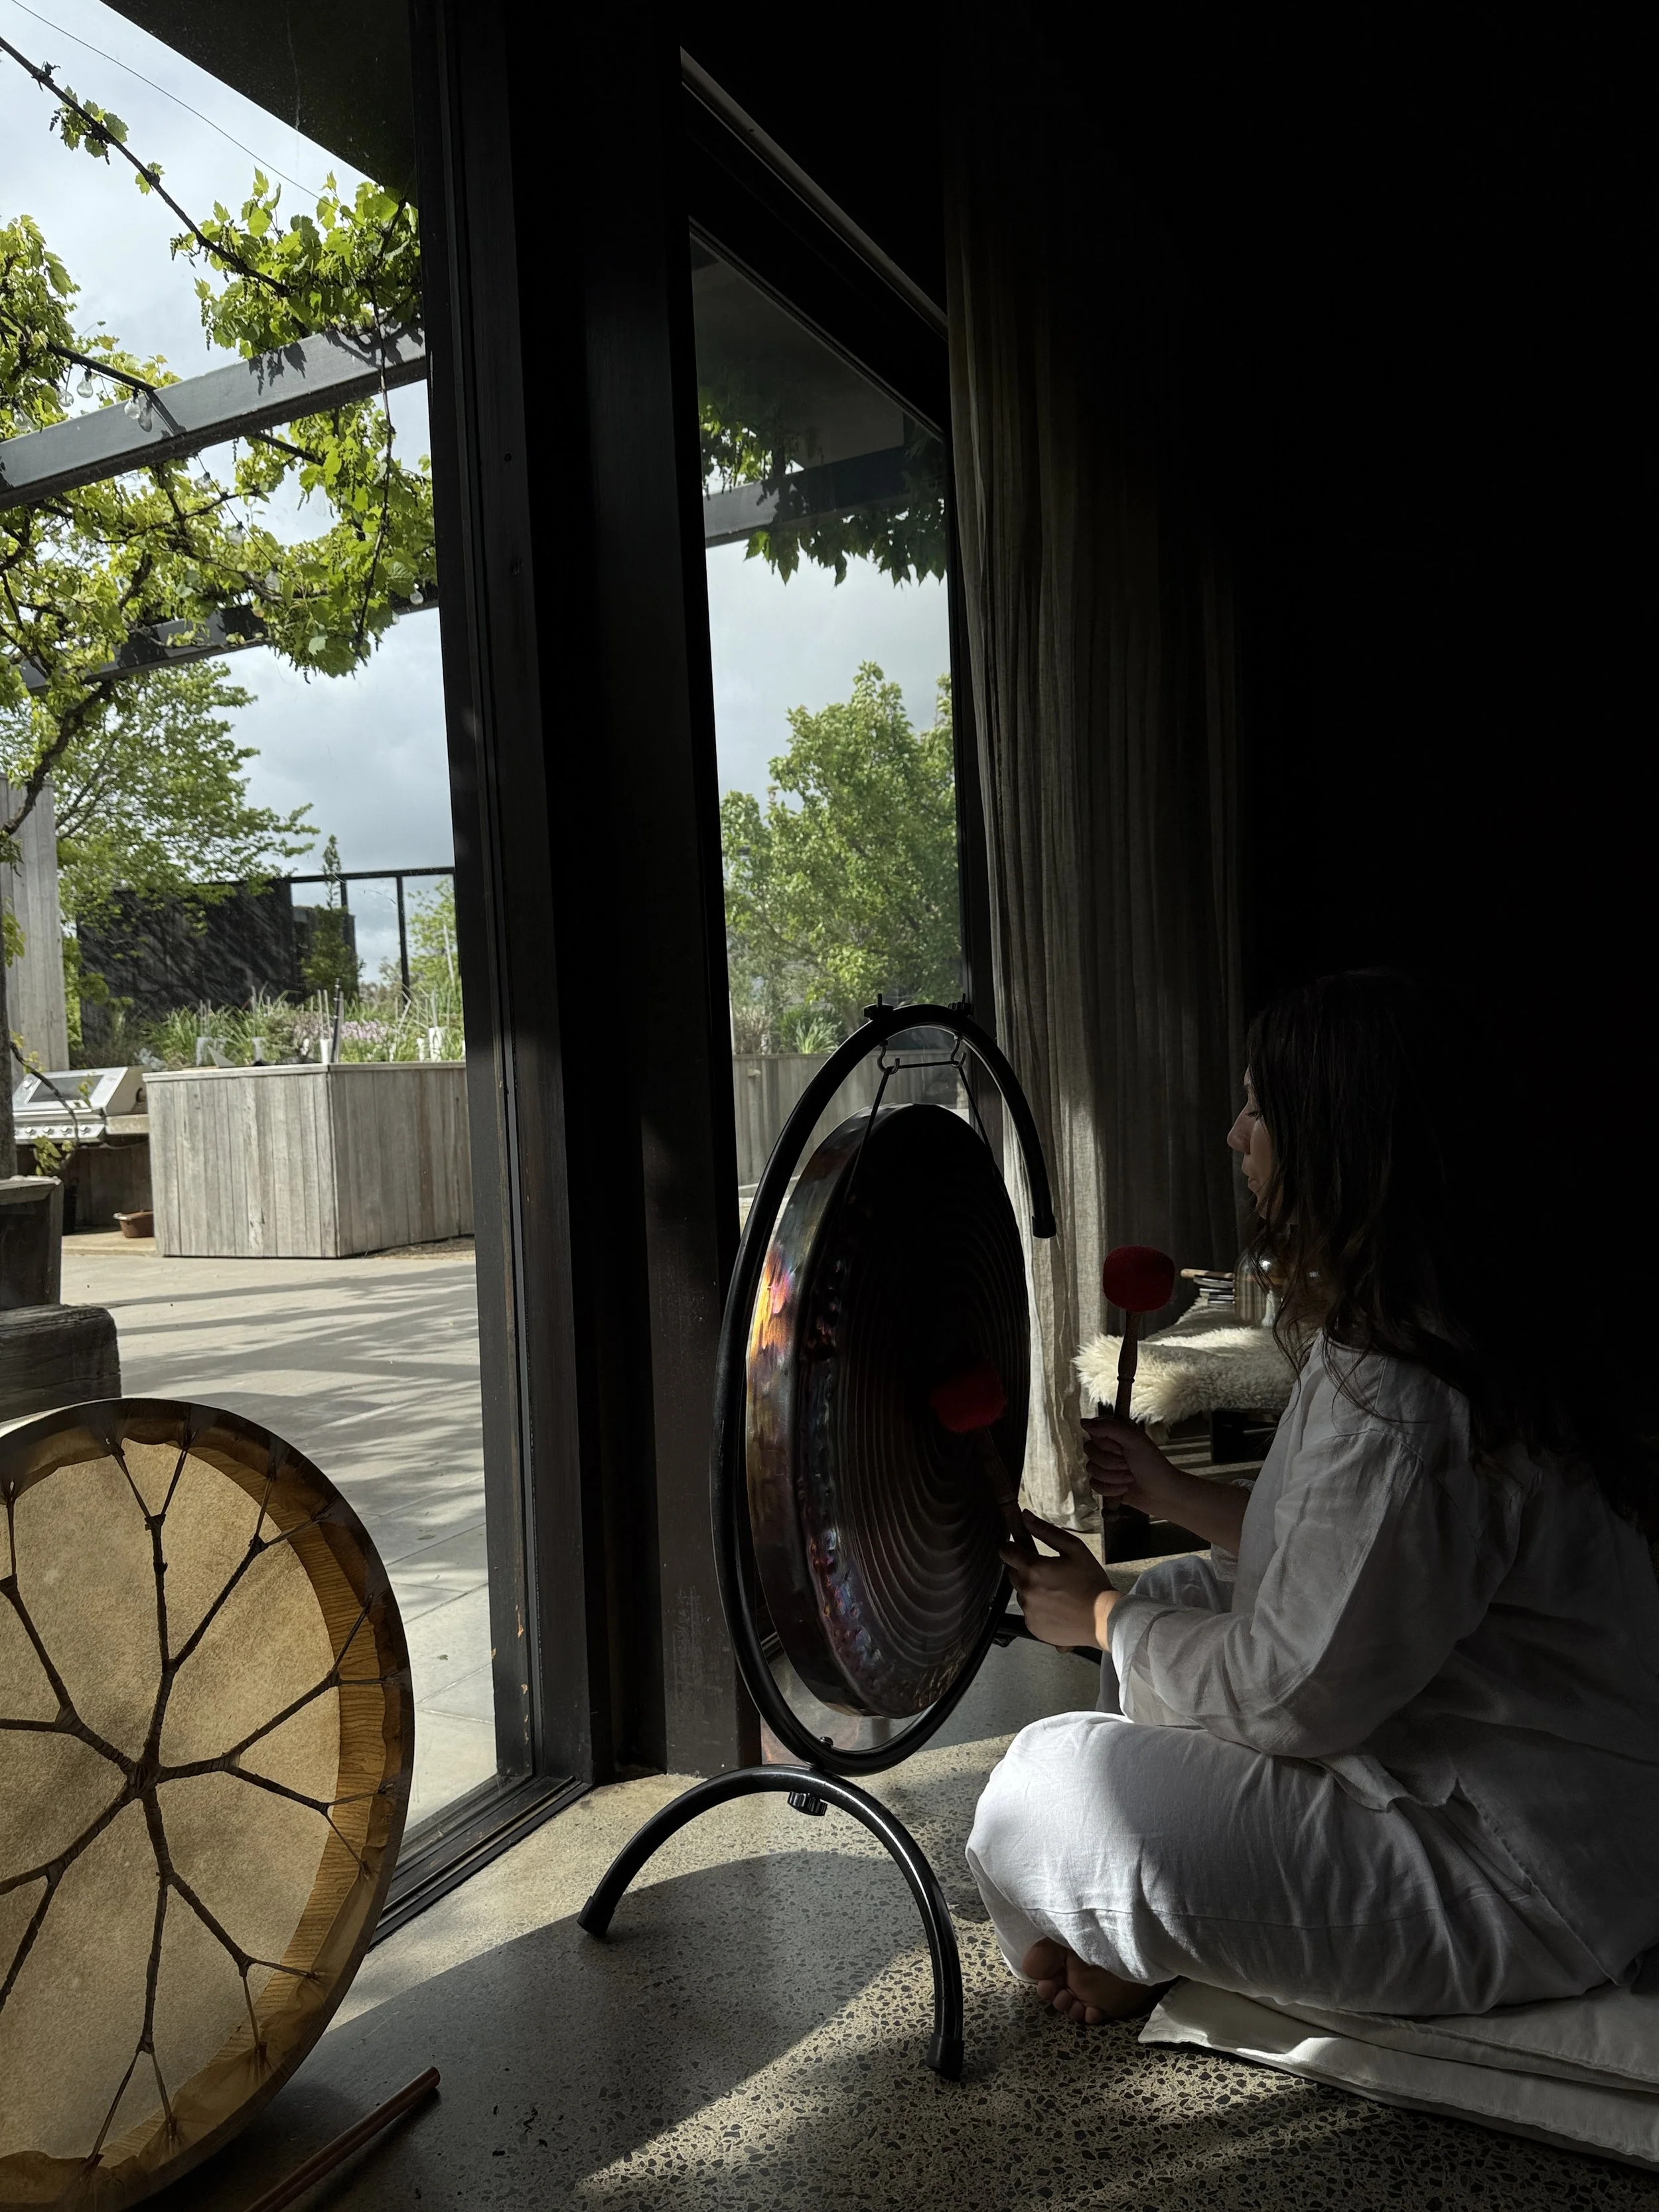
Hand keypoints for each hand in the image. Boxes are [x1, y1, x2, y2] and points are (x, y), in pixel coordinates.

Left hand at [1001, 1512, 1116, 1649]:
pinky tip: (1056, 1606)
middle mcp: (1026, 1591)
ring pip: (1021, 1592)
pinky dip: (1037, 1607)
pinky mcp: (1033, 1627)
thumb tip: (1024, 1515)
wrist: (1104, 1619)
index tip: (1022, 1547)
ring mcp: (1028, 1611)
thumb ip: (1045, 1531)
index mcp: (1033, 1569)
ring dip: (1031, 1588)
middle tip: (1046, 1570)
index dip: (1013, 1547)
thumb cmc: (1091, 1581)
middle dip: (1024, 1567)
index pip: (1006, 1552)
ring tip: (1055, 1590)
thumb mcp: (1074, 1549)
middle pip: (1012, 1572)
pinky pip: (1028, 1611)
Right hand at [1083, 1411, 1252, 1553]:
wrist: (1163, 1494)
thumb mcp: (1134, 1441)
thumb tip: (1082, 1422)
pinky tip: (1124, 1489)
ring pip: (1091, 1469)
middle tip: (1128, 1464)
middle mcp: (1108, 1447)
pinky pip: (1094, 1485)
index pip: (1093, 1431)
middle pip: (1089, 1451)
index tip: (1120, 1448)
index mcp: (1115, 1433)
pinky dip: (1110, 1490)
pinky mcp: (1104, 1483)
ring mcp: (1105, 1466)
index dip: (1105, 1443)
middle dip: (1110, 1462)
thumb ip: (1110, 1428)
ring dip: (1113, 1477)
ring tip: (1130, 1478)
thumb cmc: (1153, 1465)